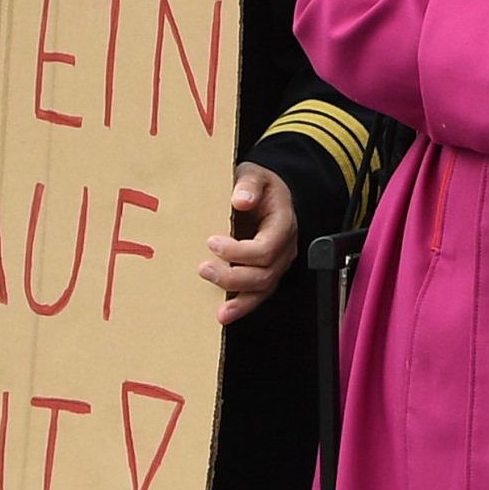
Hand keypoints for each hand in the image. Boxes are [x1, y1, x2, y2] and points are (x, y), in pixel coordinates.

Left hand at [203, 165, 297, 324]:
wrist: (266, 194)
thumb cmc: (259, 186)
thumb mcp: (254, 174)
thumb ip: (249, 183)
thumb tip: (241, 199)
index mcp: (283, 223)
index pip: (267, 247)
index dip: (239, 251)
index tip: (212, 241)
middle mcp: (284, 248)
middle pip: (265, 274)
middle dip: (233, 277)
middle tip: (203, 268)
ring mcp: (276, 263)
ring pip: (263, 290)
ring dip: (239, 301)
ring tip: (219, 309)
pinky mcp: (265, 273)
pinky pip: (257, 295)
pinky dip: (242, 307)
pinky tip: (224, 315)